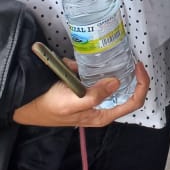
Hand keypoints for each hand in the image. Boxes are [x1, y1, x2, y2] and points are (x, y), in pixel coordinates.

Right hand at [12, 58, 148, 127]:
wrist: (28, 103)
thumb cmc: (50, 106)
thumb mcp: (74, 101)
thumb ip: (96, 94)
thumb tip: (117, 82)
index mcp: (103, 114)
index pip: (134, 102)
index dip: (141, 84)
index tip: (138, 66)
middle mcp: (102, 107)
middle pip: (127, 90)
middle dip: (127, 72)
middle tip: (125, 55)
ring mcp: (95, 96)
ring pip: (111, 79)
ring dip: (106, 67)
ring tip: (98, 58)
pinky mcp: (86, 87)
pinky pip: (94, 73)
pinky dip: (88, 66)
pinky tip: (77, 63)